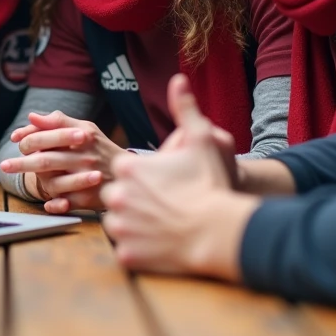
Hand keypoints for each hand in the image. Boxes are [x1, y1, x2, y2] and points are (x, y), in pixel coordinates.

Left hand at [0, 111, 122, 213]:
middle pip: (47, 160)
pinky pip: (67, 203)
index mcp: (83, 137)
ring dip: (34, 181)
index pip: (50, 135)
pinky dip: (55, 204)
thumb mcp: (84, 128)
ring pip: (54, 182)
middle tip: (4, 165)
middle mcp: (85, 158)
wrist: (127, 173)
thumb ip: (58, 121)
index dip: (29, 137)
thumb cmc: (99, 147)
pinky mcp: (89, 199)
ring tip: (17, 178)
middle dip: (22, 163)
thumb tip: (32, 117)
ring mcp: (87, 180)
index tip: (15, 140)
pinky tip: (46, 203)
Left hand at [100, 74, 257, 279]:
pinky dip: (138, 248)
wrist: (219, 231)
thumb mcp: (201, 139)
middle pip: (117, 196)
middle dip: (134, 199)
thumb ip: (184, 109)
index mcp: (128, 167)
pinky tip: (159, 243)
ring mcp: (120, 227)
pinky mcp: (126, 254)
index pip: (125, 170)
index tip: (163, 183)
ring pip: (118, 223)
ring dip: (133, 223)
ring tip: (160, 224)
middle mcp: (117, 196)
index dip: (145, 177)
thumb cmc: (210, 184)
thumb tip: (179, 80)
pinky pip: (125, 249)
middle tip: (161, 205)